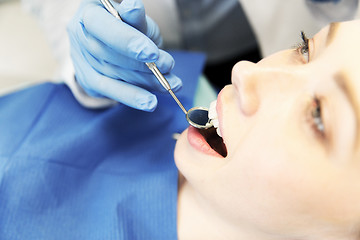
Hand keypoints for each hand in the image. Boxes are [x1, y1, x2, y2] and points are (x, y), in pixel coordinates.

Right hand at [67, 0, 181, 110]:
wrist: (117, 39)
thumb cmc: (129, 24)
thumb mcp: (136, 18)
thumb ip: (136, 18)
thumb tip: (134, 8)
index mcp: (88, 13)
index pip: (103, 27)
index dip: (127, 41)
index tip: (152, 53)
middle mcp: (78, 36)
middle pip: (107, 55)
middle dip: (141, 64)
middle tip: (168, 66)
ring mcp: (80, 60)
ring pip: (112, 76)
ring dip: (144, 82)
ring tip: (171, 84)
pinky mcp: (88, 80)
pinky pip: (110, 92)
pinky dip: (133, 97)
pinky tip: (150, 102)